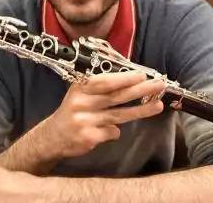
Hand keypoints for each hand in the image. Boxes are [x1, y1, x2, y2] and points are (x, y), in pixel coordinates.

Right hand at [40, 71, 164, 158]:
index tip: (142, 75)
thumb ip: (101, 88)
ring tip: (159, 105)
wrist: (53, 136)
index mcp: (80, 87)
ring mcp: (84, 121)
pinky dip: (115, 131)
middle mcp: (81, 102)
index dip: (124, 78)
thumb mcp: (81, 93)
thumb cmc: (74, 110)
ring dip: (141, 110)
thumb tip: (132, 80)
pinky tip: (113, 130)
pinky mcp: (89, 137)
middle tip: (159, 85)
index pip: (104, 81)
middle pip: (116, 96)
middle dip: (140, 90)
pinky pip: (112, 132)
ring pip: (119, 115)